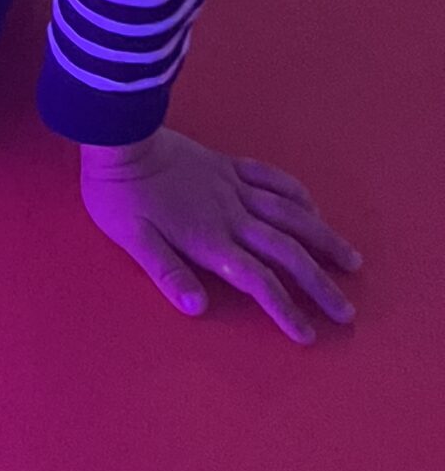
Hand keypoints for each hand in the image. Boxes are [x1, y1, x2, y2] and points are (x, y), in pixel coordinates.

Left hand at [81, 129, 360, 343]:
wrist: (120, 136)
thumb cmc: (119, 193)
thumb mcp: (132, 238)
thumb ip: (166, 272)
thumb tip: (198, 309)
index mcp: (209, 239)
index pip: (257, 282)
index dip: (284, 310)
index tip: (308, 334)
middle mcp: (232, 216)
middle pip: (287, 253)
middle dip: (319, 285)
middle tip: (346, 312)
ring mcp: (234, 187)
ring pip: (291, 215)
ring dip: (324, 238)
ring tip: (351, 260)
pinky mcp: (229, 165)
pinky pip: (273, 178)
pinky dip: (298, 193)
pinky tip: (313, 207)